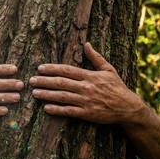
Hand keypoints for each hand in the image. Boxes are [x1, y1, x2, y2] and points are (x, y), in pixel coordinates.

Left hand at [29, 42, 144, 124]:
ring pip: (62, 97)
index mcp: (90, 76)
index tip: (40, 68)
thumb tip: (86, 44)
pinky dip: (57, 110)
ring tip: (34, 93)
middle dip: (44, 81)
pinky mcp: (87, 114)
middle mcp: (86, 87)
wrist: (128, 107)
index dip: (52, 69)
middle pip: (61, 83)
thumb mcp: (108, 69)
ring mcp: (86, 101)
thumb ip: (95, 57)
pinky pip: (69, 111)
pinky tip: (46, 108)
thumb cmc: (117, 87)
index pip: (67, 70)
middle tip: (31, 81)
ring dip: (47, 94)